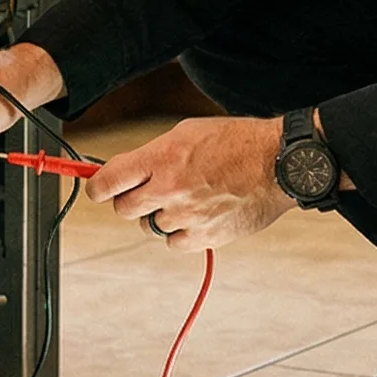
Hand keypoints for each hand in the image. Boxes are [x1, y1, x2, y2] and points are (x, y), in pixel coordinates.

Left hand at [90, 116, 294, 251]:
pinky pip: (174, 243)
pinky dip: (181, 234)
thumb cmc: (237, 142)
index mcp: (161, 158)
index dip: (98, 188)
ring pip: (150, 227)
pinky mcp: (205, 237)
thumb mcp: (188, 133)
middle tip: (147, 193)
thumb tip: (126, 172)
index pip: (106, 183)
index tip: (100, 189)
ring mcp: (186, 216)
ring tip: (186, 199)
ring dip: (160, 216)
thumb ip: (153, 154)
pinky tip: (197, 216)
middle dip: (130, 202)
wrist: (278, 163)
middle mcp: (169, 189)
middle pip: (124, 210)